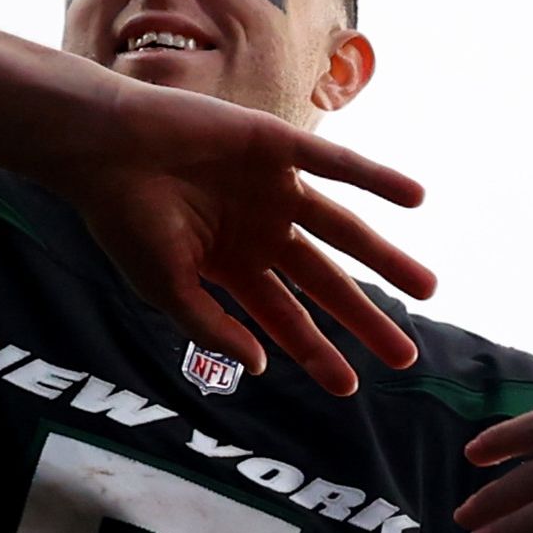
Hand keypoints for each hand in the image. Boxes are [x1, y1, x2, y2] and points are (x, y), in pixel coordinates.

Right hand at [38, 72, 436, 399]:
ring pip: (344, 230)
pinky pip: (338, 165)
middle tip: (407, 357)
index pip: (285, 318)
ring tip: (428, 289)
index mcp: (232, 267)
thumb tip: (258, 365)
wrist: (104, 149)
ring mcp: (271, 188)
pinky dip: (378, 178)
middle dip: (364, 319)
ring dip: (387, 257)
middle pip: (326, 283)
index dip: (316, 352)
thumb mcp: (165, 287)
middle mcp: (260, 230)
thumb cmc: (124, 219)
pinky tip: (417, 198)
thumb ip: (211, 326)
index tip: (348, 386)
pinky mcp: (276, 146)